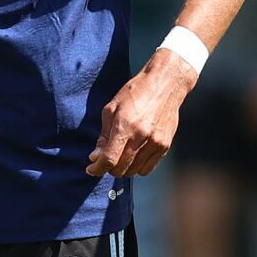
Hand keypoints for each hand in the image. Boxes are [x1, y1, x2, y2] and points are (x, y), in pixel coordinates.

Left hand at [88, 48, 195, 176]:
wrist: (165, 84)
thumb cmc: (135, 93)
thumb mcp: (111, 109)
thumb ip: (103, 136)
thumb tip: (96, 157)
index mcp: (124, 125)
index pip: (109, 159)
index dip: (96, 168)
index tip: (91, 169)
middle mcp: (141, 137)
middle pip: (121, 169)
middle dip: (108, 168)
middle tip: (105, 159)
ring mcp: (155, 143)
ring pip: (134, 171)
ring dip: (123, 169)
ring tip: (120, 156)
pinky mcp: (165, 146)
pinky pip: (147, 169)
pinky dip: (137, 168)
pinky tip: (134, 157)